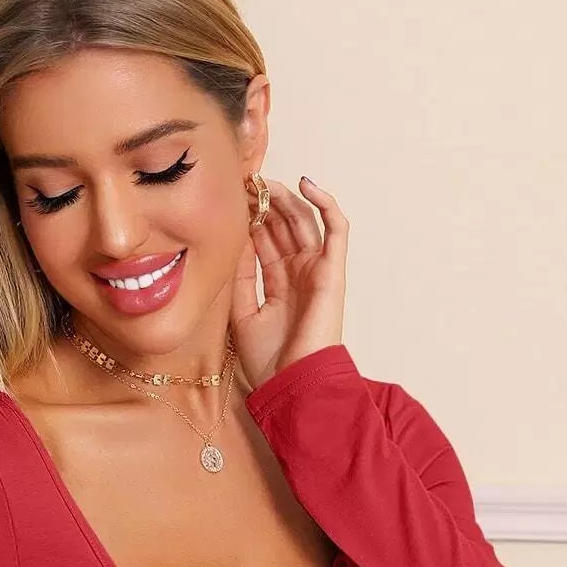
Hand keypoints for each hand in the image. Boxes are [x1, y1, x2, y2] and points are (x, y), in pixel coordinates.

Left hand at [229, 176, 347, 390]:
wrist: (292, 385)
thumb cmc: (271, 362)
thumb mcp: (243, 315)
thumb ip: (241, 279)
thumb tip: (236, 241)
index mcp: (280, 285)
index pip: (266, 240)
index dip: (250, 217)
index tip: (229, 198)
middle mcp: (300, 274)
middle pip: (284, 225)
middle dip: (263, 202)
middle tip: (242, 183)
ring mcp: (318, 270)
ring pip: (305, 220)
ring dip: (284, 198)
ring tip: (261, 182)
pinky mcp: (333, 270)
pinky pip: (336, 228)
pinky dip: (325, 202)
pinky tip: (304, 183)